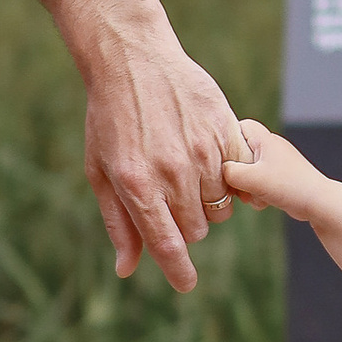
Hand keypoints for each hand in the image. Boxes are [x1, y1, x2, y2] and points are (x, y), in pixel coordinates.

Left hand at [81, 31, 246, 292]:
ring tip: (186, 170)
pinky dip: (229, 176)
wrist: (132, 58)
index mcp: (137, 184)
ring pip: (220, 205)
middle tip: (170, 195)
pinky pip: (240, 174)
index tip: (186, 284)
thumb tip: (126, 269)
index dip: (179, 271)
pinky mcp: (224, 129)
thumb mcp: (100, 170)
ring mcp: (202, 150)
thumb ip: (118, 222)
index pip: (167, 244)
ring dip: (206, 200)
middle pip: (196, 229)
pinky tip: (210, 158)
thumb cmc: (110, 117)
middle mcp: (172, 171)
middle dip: (185, 223)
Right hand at [221, 122, 327, 218]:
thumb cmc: (288, 186)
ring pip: (248, 170)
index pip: (239, 126)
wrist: (319, 203)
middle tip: (238, 185)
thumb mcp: (251, 178)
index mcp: (265, 139)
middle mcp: (271, 147)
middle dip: (236, 172)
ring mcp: (276, 163)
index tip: (222, 159)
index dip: (226, 140)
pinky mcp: (280, 177)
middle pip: (240, 152)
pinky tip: (263, 202)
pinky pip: (259, 182)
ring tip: (253, 196)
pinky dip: (257, 192)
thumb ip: (229, 172)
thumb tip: (217, 172)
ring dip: (246, 186)